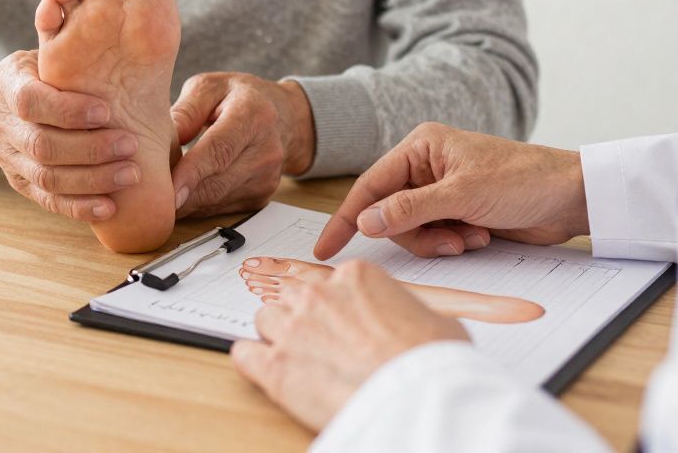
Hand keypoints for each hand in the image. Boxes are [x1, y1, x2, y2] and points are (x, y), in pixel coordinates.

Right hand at [0, 50, 142, 221]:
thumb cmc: (46, 71)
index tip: (106, 111)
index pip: (30, 101)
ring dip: (92, 179)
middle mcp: (1, 124)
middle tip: (130, 146)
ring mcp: (8, 158)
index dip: (68, 110)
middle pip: (42, 145)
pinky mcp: (20, 183)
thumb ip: (68, 47)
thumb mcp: (48, 51)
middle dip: (90, 149)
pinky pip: (48, 201)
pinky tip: (110, 205)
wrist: (8, 100)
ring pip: (47, 177)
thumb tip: (107, 21)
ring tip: (130, 174)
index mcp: (7, 84)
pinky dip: (79, 207)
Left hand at [169, 73, 313, 218]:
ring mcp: (266, 178)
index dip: (192, 173)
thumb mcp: (210, 87)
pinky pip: (221, 208)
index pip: (220, 150)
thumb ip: (186, 110)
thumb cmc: (238, 98)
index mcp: (253, 116)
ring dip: (185, 202)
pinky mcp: (261, 197)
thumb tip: (161, 139)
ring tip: (158, 195)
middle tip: (146, 198)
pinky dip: (197, 205)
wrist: (282, 117)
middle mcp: (266, 150)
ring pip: (216, 201)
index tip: (168, 191)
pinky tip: (182, 194)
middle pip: (217, 183)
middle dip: (180, 195)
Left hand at [231, 260, 467, 431]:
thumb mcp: (432, 320)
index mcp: (356, 277)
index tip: (340, 324)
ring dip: (277, 337)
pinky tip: (264, 371)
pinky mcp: (276, 366)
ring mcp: (293, 328)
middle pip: (292, 297)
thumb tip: (404, 322)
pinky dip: (251, 362)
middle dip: (303, 319)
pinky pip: (243, 353)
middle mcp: (319, 295)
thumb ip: (402, 311)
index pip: (328, 283)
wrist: (422, 399)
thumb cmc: (434, 364)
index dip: (334, 307)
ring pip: (265, 320)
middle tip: (319, 344)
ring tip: (298, 361)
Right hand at [314, 122, 589, 260]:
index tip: (325, 248)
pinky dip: (452, 243)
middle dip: (415, 234)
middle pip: (388, 213)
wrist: (572, 197)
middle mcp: (425, 166)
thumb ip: (409, 209)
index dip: (346, 219)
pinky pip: (433, 237)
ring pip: (410, 230)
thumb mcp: (462, 195)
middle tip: (448, 241)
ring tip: (471, 237)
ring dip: (438, 241)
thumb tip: (364, 221)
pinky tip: (480, 235)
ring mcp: (440, 191)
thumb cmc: (523, 180)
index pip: (369, 185)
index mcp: (420, 147)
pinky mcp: (456, 212)